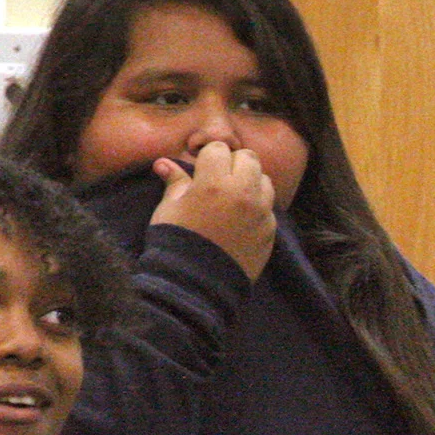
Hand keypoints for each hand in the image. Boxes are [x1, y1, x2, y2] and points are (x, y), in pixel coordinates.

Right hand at [152, 143, 276, 279]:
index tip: (202, 169)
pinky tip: (242, 219)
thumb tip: (164, 163)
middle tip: (220, 178)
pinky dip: (258, 207)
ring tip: (235, 197)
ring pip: (265, 180)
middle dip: (234, 163)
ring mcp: (260, 212)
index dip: (209, 156)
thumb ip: (174, 182)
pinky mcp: (270, 231)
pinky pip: (269, 208)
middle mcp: (242, 193)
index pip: (219, 149)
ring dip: (252, 182)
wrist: (196, 285)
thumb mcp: (169, 209)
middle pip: (249, 158)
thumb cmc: (176, 242)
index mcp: (213, 182)